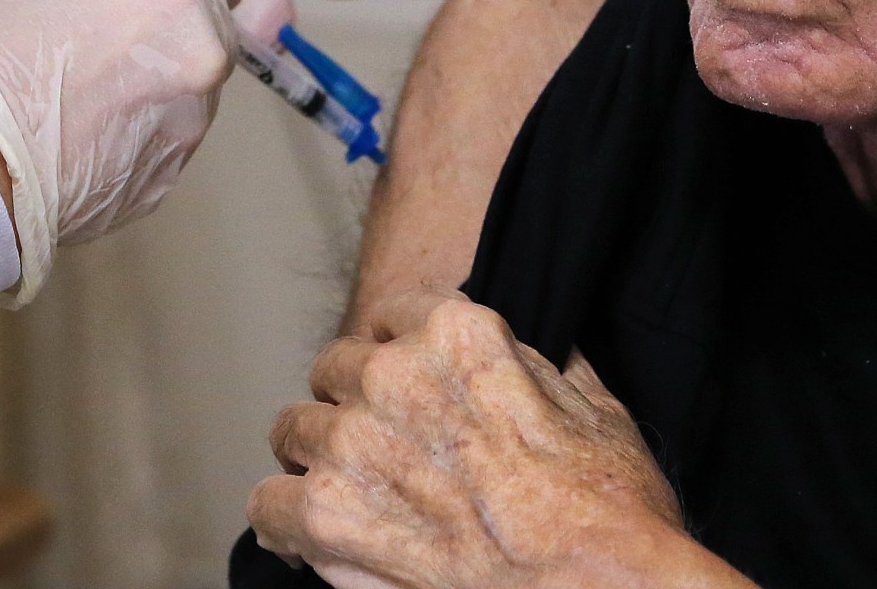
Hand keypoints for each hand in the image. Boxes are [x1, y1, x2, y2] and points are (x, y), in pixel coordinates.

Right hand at [0, 0, 242, 301]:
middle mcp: (204, 59)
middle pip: (213, 30)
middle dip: (175, 27)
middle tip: (105, 39)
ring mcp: (190, 127)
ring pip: (193, 89)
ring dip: (160, 82)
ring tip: (87, 94)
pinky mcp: (167, 181)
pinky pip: (165, 142)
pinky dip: (139, 134)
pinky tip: (84, 135)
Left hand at [249, 290, 744, 588]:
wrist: (598, 585)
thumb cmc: (608, 509)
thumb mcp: (593, 407)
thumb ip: (541, 367)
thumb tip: (529, 355)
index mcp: (458, 334)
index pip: (390, 314)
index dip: (396, 353)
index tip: (404, 384)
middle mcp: (394, 375)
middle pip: (334, 369)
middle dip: (353, 405)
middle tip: (385, 452)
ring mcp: (354, 442)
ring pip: (292, 428)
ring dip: (317, 458)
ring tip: (350, 494)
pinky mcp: (328, 512)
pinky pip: (269, 503)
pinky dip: (286, 522)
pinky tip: (311, 536)